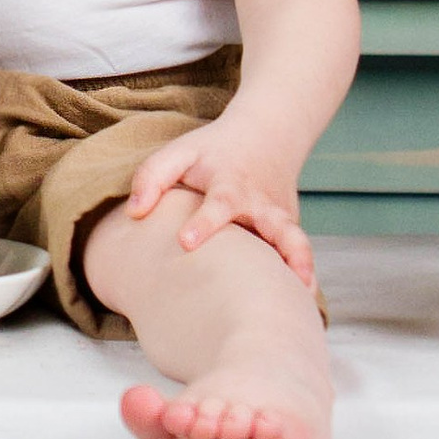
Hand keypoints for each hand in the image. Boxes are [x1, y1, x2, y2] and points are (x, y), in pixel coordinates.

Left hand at [123, 107, 317, 281]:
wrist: (265, 136)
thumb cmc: (211, 152)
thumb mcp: (179, 153)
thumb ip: (152, 178)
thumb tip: (135, 213)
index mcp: (230, 183)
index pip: (220, 202)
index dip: (206, 222)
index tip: (187, 243)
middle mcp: (260, 202)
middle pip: (274, 225)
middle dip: (275, 247)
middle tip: (269, 279)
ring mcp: (279, 217)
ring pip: (295, 240)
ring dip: (300, 264)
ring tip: (300, 294)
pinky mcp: (289, 229)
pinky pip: (298, 252)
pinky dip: (304, 274)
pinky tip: (302, 302)